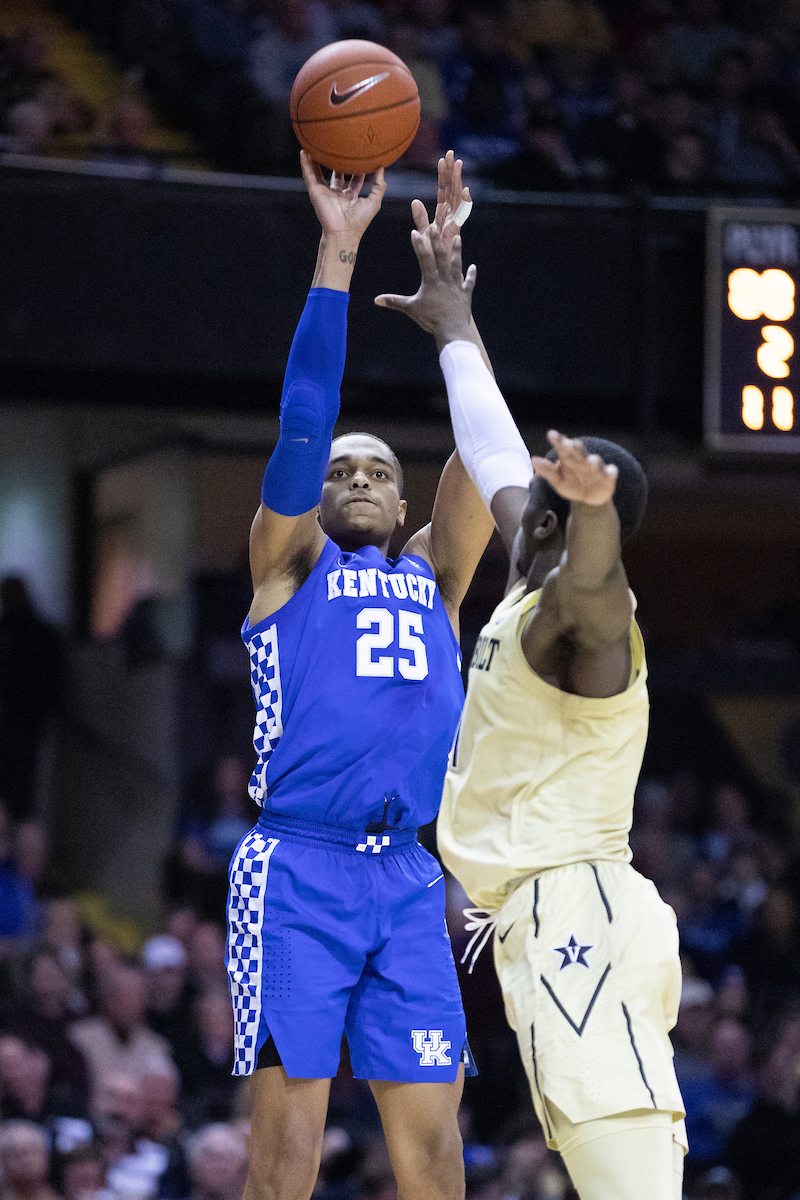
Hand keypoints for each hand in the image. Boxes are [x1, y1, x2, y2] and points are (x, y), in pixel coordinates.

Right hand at [300, 150, 385, 239]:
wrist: (343, 232)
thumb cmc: (359, 221)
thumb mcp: (374, 202)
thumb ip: (379, 186)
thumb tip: (381, 168)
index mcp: (351, 196)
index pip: (355, 178)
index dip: (358, 167)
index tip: (361, 154)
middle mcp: (338, 193)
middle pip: (338, 173)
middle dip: (339, 161)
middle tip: (341, 145)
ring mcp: (326, 192)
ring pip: (321, 172)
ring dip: (318, 160)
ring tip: (318, 144)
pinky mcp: (315, 192)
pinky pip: (309, 175)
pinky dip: (305, 164)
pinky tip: (303, 152)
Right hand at [374, 223, 475, 344]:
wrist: (451, 330)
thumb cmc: (430, 319)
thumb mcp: (410, 309)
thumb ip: (394, 302)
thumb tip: (376, 300)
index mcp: (431, 281)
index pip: (424, 259)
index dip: (419, 245)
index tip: (415, 232)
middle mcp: (445, 280)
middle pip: (441, 257)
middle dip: (437, 241)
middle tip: (434, 226)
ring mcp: (457, 286)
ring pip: (457, 265)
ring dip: (457, 251)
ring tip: (458, 238)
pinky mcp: (466, 294)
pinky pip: (469, 282)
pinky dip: (471, 275)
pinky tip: (473, 267)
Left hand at [410, 150, 471, 247]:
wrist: (437, 270)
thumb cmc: (432, 254)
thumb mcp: (423, 232)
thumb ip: (420, 217)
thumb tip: (415, 201)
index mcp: (443, 213)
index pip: (443, 190)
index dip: (443, 175)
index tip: (442, 158)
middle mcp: (451, 215)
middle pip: (451, 189)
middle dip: (451, 171)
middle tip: (451, 153)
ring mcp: (455, 222)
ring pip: (457, 197)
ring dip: (458, 181)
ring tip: (458, 164)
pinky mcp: (456, 231)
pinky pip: (461, 216)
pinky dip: (465, 203)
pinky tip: (466, 190)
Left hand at [530, 431, 617, 506]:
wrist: (589, 499)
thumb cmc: (572, 485)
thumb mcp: (558, 480)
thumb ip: (547, 471)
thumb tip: (533, 460)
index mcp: (570, 458)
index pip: (563, 447)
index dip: (558, 440)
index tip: (551, 434)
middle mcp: (583, 459)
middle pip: (579, 451)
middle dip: (575, 447)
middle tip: (568, 443)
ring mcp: (596, 468)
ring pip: (595, 462)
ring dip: (593, 460)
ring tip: (591, 459)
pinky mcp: (608, 477)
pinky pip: (610, 473)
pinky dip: (611, 471)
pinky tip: (611, 470)